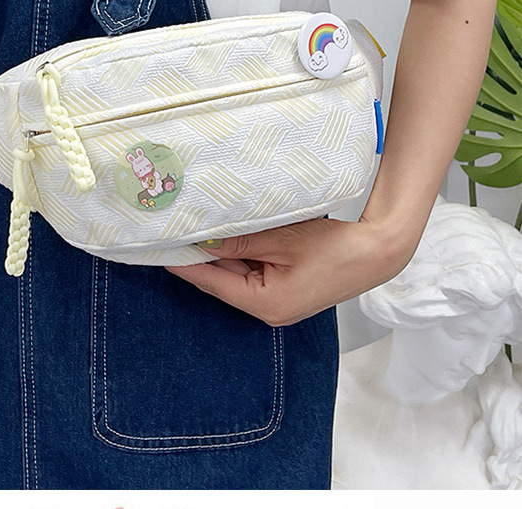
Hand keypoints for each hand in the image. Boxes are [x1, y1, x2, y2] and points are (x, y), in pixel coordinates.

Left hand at [165, 216, 411, 326]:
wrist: (378, 251)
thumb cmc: (336, 247)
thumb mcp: (281, 239)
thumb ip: (240, 241)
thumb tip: (204, 238)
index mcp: (266, 304)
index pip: (211, 282)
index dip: (184, 263)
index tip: (158, 248)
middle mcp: (268, 310)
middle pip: (222, 280)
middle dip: (200, 254)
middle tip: (173, 230)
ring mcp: (278, 301)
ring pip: (237, 274)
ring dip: (221, 252)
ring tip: (196, 226)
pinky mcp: (286, 289)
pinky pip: (254, 271)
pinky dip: (241, 254)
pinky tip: (230, 233)